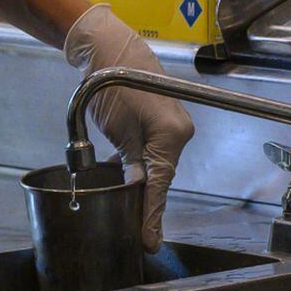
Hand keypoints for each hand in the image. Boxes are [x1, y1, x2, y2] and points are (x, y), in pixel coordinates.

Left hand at [64, 3, 195, 251]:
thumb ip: (131, 165)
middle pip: (161, 176)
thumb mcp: (118, 131)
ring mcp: (172, 126)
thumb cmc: (112, 85)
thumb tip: (137, 193)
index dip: (151, 216)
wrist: (110, 49)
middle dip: (146, 200)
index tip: (149, 242)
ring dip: (141, 180)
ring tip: (127, 207)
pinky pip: (152, 150)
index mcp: (172, 136)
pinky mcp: (161, 120)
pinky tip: (125, 175)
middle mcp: (180, 132)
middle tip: (135, 230)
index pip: (160, 185)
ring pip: (155, 163)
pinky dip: (139, 163)